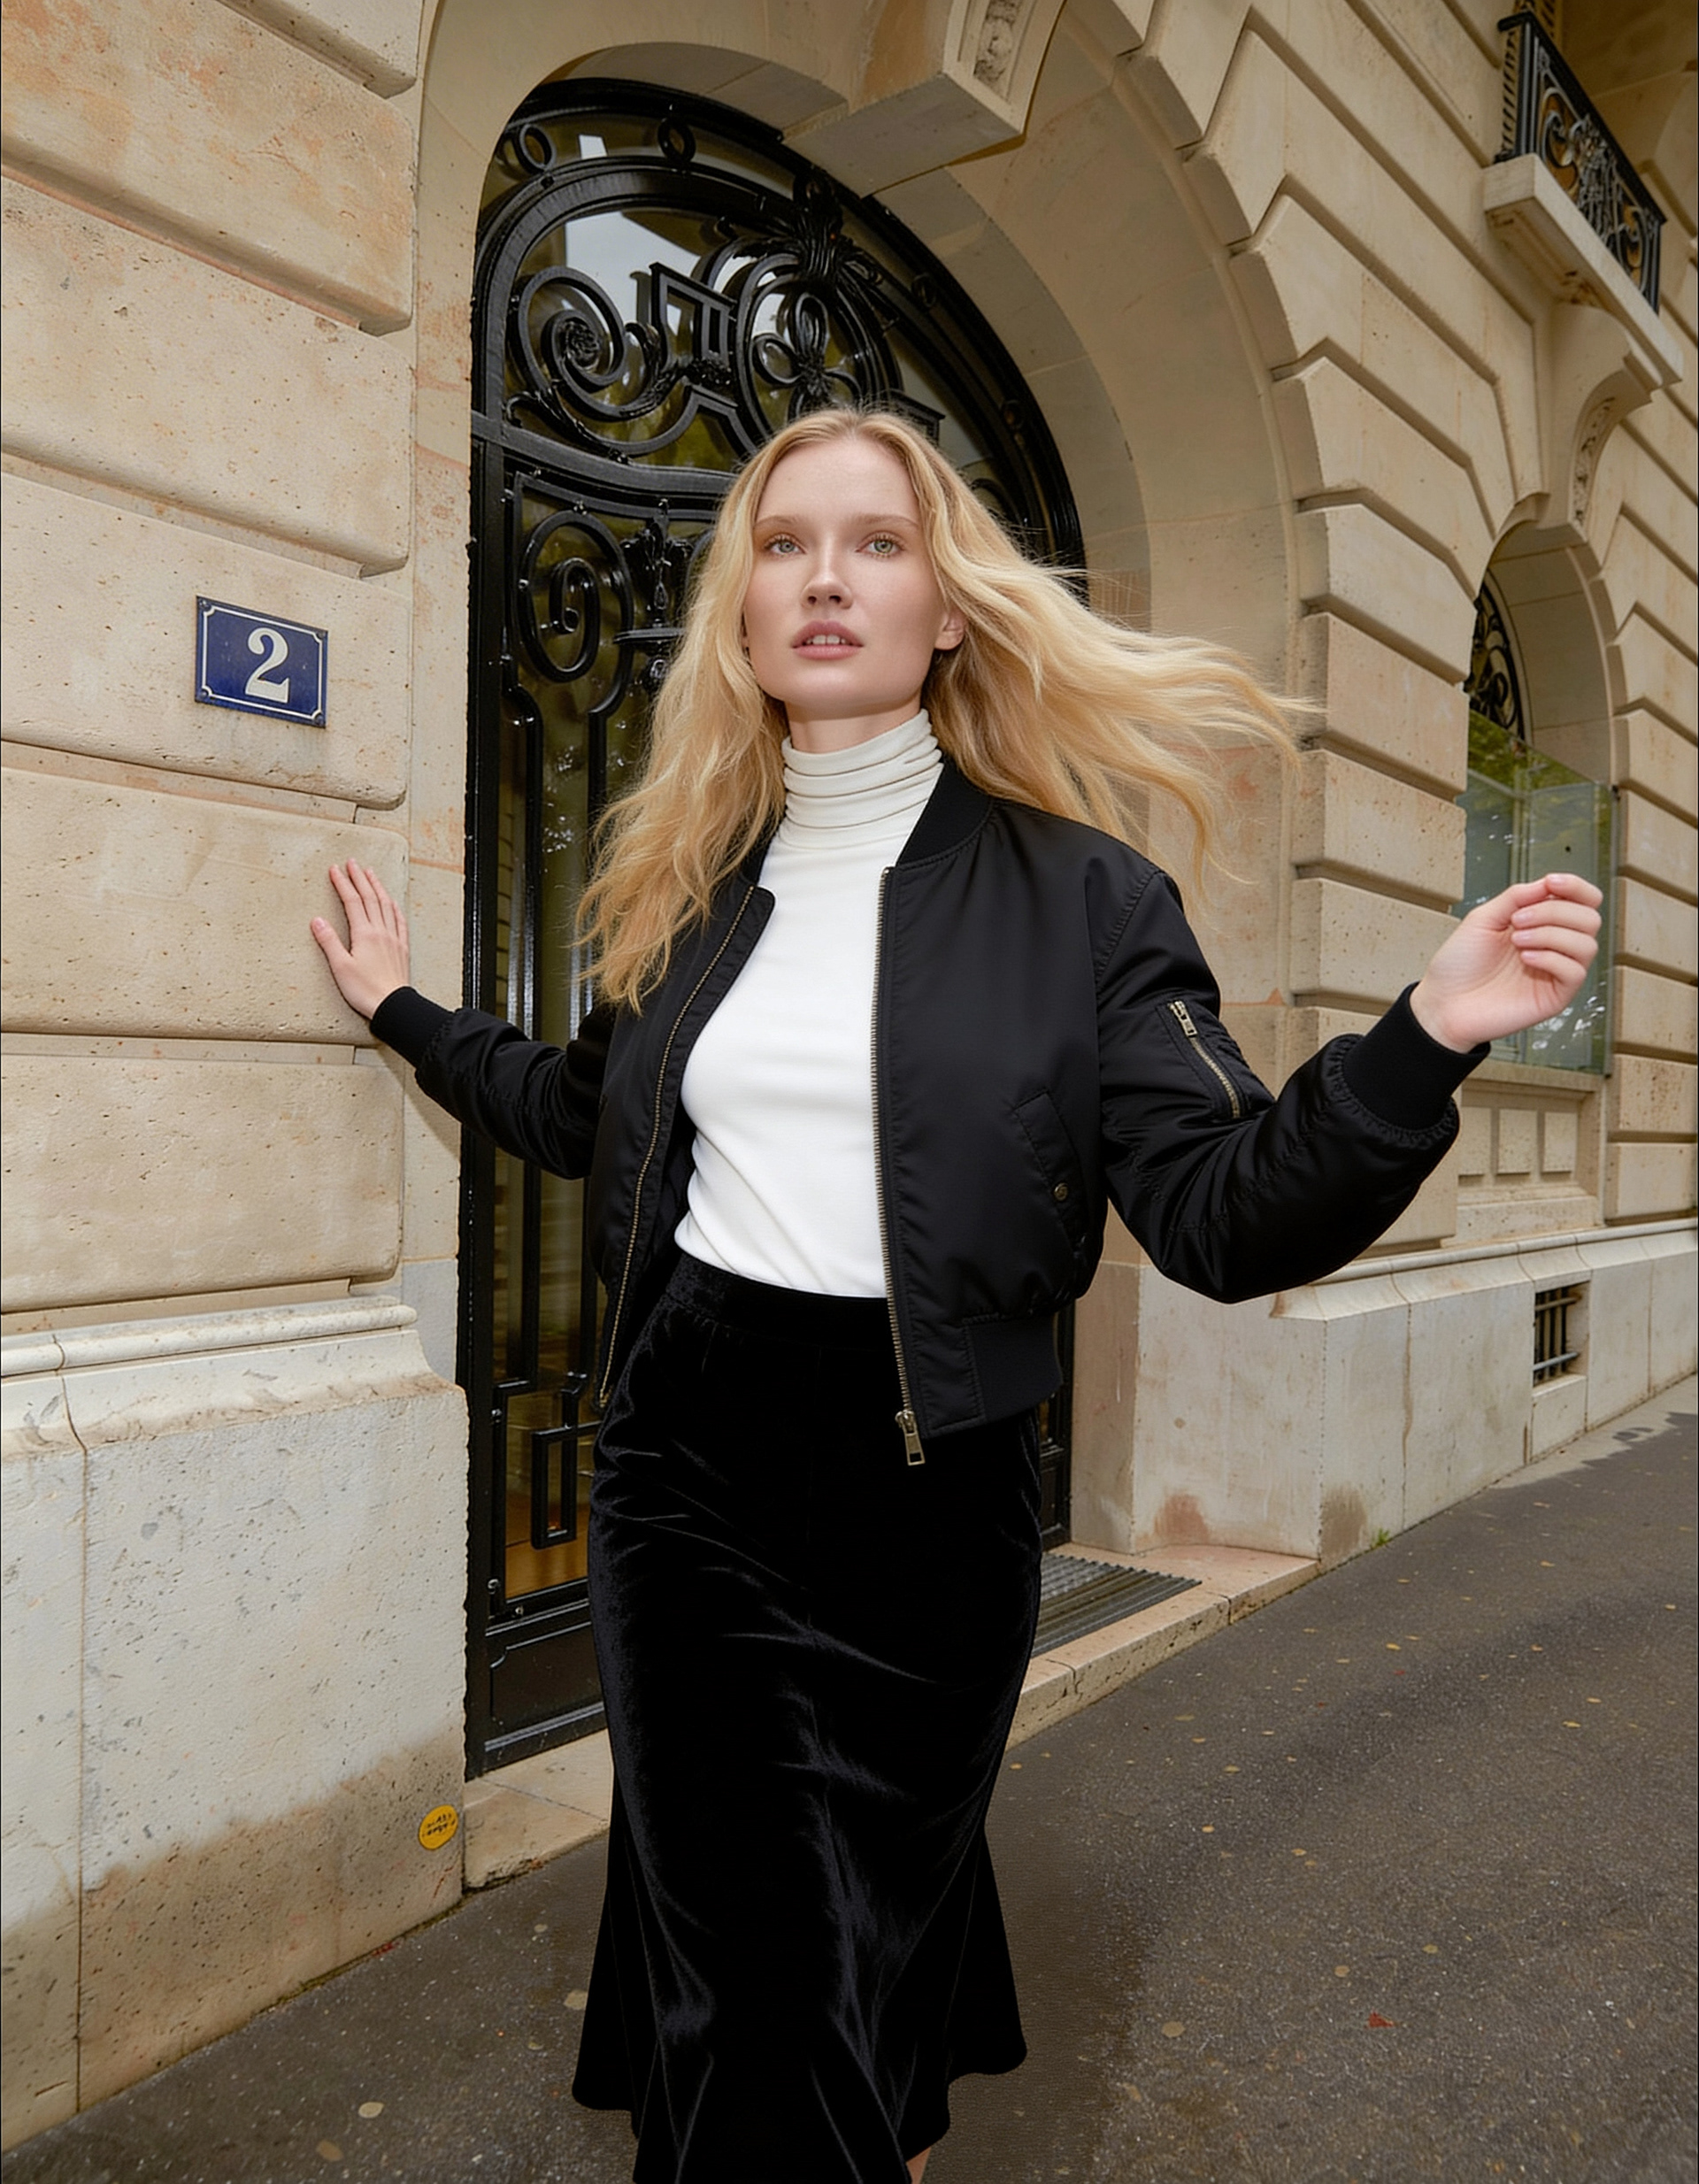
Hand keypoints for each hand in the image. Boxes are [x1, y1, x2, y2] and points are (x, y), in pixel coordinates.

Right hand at [311, 861, 410, 1021]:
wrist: (392, 1004)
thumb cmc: (365, 990)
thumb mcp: (340, 967)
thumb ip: (329, 941)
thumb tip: (317, 920)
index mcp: (364, 934)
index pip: (351, 901)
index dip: (342, 883)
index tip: (334, 870)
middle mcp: (380, 931)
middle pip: (369, 897)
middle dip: (359, 878)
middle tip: (352, 863)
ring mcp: (393, 938)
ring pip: (386, 905)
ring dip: (377, 887)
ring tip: (371, 873)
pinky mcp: (401, 947)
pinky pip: (399, 920)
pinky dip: (393, 906)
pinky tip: (391, 901)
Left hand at [1409, 873, 1602, 1053]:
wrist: (1443, 1002)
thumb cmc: (1459, 965)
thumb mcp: (1483, 918)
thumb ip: (1517, 897)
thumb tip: (1548, 883)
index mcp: (1541, 924)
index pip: (1582, 901)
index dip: (1576, 887)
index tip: (1552, 882)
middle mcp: (1554, 946)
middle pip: (1590, 919)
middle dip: (1554, 911)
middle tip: (1518, 920)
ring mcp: (1556, 972)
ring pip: (1587, 944)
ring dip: (1551, 934)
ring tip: (1517, 940)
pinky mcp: (1556, 996)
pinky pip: (1576, 972)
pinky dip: (1551, 959)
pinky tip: (1526, 959)